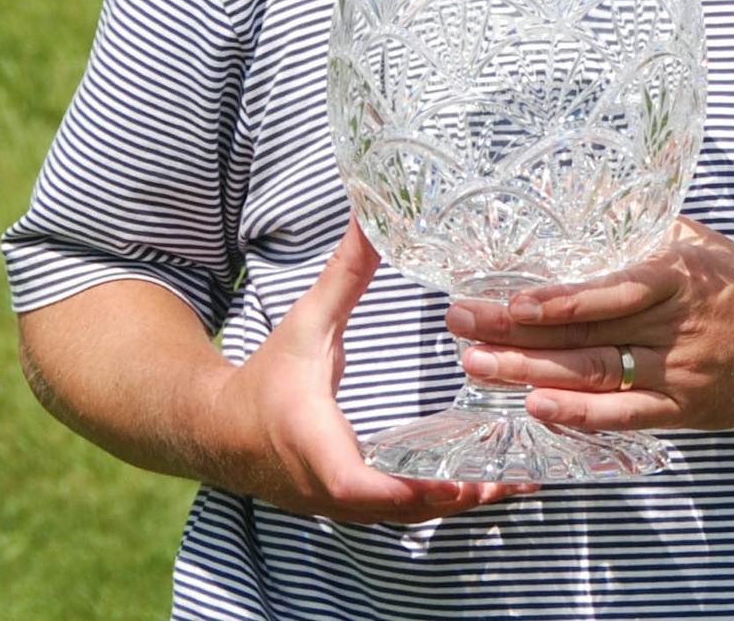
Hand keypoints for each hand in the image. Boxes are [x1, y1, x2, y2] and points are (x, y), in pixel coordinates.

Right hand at [213, 218, 535, 523]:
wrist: (217, 430)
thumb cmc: (265, 376)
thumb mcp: (306, 322)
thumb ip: (344, 274)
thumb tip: (370, 216)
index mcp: (317, 447)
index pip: (360, 485)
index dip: (411, 489)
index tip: (460, 481)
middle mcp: (330, 490)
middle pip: (401, 510)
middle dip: (458, 494)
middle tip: (516, 477)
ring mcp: (340, 507)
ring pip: (404, 517)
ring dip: (456, 501)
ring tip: (516, 480)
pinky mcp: (348, 508)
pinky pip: (397, 512)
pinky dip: (437, 500)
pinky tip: (478, 480)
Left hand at [445, 219, 733, 433]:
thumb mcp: (702, 242)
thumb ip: (647, 228)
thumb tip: (591, 206)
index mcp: (678, 277)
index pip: (606, 290)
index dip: (555, 298)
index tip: (506, 297)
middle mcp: (675, 326)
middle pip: (584, 332)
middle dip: (515, 329)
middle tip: (460, 322)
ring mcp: (678, 372)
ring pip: (593, 374)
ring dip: (529, 371)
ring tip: (476, 364)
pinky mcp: (683, 410)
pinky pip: (624, 415)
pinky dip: (579, 415)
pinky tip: (535, 407)